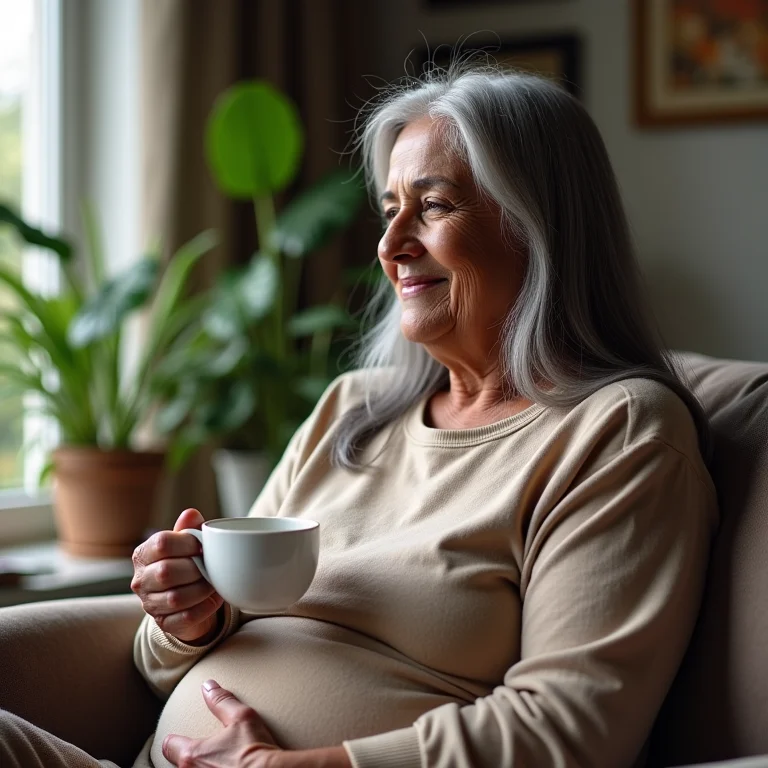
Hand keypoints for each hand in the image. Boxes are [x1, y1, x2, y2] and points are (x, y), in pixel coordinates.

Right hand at [131, 508, 223, 642]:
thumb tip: (191, 514)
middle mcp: (141, 580)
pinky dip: (205, 607)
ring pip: (176, 598)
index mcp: (143, 554)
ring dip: (202, 589)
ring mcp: (149, 604)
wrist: (183, 596)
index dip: (188, 542)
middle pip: (167, 572)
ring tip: (214, 582)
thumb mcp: (186, 542)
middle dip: (196, 568)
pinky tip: (214, 598)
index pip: (162, 543)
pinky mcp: (164, 623)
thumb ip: (189, 528)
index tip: (203, 546)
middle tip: (210, 566)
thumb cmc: (184, 561)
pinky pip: (186, 617)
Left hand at [163, 680, 280, 767]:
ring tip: (214, 761)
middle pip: (178, 764)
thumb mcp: (241, 717)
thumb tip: (208, 686)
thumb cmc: (253, 749)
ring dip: (200, 766)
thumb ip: (221, 701)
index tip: (180, 737)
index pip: (169, 746)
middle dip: (187, 757)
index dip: (174, 740)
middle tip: (200, 750)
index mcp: (193, 754)